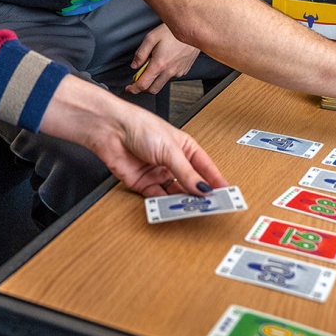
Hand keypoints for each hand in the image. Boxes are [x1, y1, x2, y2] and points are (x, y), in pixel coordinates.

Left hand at [43, 75, 226, 196]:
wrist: (110, 130)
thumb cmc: (140, 126)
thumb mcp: (170, 149)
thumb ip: (186, 172)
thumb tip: (203, 188)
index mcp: (184, 148)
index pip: (205, 167)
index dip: (215, 180)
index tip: (226, 194)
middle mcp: (172, 161)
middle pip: (190, 182)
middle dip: (199, 194)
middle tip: (209, 206)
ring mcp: (157, 173)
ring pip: (175, 193)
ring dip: (182, 201)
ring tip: (191, 209)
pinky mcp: (143, 183)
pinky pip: (157, 198)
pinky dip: (163, 204)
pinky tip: (170, 208)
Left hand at [126, 23, 200, 93]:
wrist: (193, 29)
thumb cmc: (173, 31)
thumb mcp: (151, 38)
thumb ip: (140, 53)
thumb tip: (135, 65)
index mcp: (159, 65)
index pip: (143, 85)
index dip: (134, 89)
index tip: (129, 88)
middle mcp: (170, 71)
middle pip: (153, 90)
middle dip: (143, 88)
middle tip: (138, 79)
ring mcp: (178, 72)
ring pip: (162, 84)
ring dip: (154, 80)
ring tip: (153, 65)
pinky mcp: (184, 70)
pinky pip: (171, 77)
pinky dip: (164, 74)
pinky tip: (164, 62)